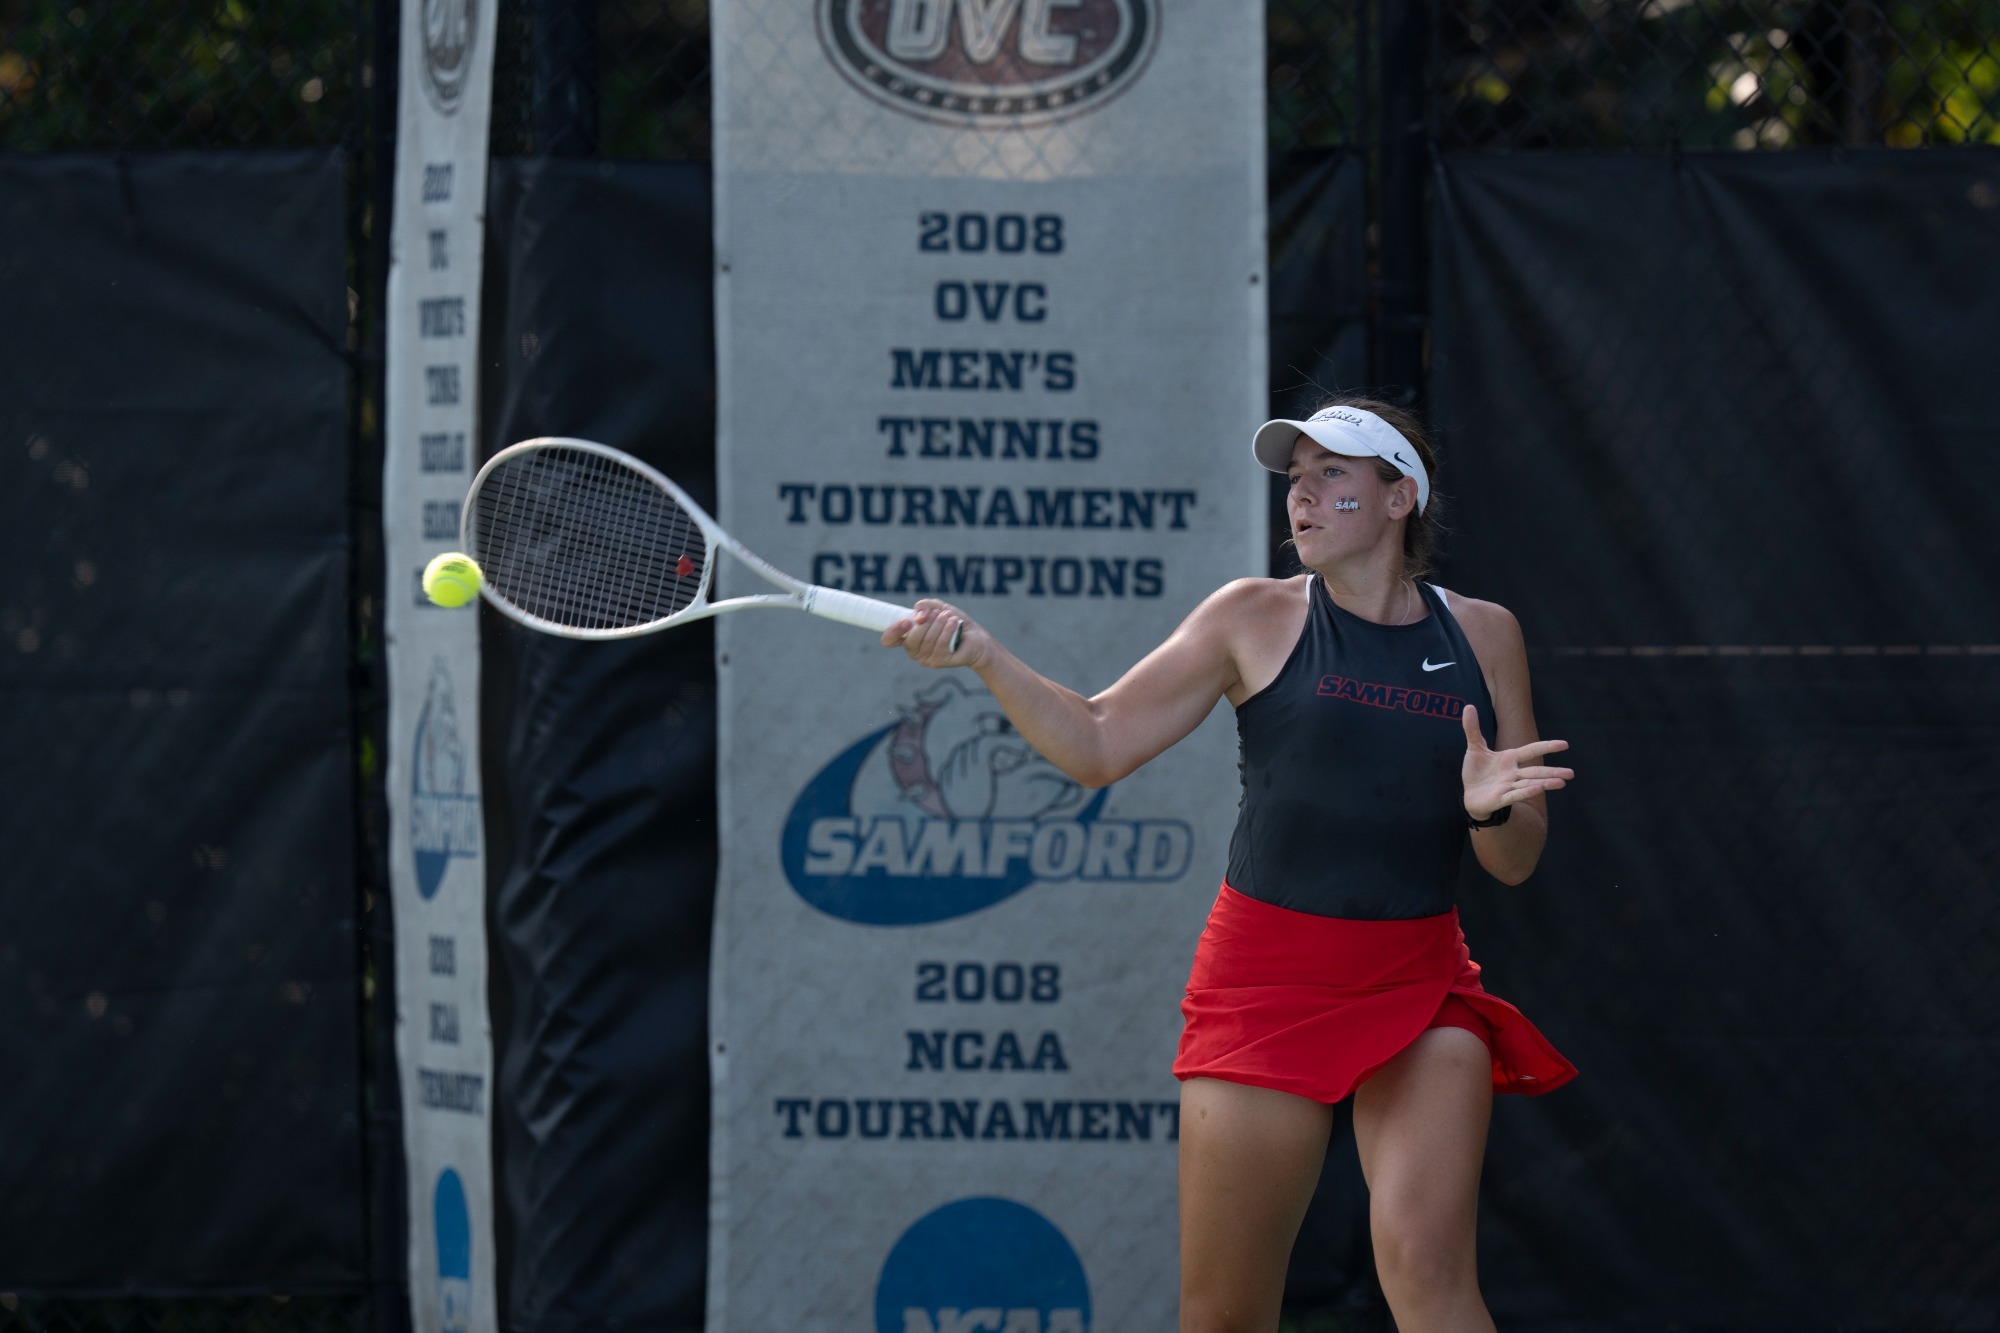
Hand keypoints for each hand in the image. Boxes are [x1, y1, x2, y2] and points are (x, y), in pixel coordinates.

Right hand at [881, 598, 985, 669]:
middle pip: (910, 640)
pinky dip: (947, 631)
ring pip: (926, 642)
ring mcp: (927, 658)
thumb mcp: (939, 608)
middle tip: (938, 614)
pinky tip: (954, 623)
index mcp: (909, 637)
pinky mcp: (940, 662)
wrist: (975, 637)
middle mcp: (915, 650)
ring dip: (938, 624)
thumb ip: (926, 607)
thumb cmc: (954, 623)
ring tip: (949, 616)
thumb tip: (917, 613)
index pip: (889, 640)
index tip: (906, 621)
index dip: (892, 632)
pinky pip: (939, 646)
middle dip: (925, 623)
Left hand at [1461, 704, 1572, 820]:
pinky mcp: (1500, 799)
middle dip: (1553, 771)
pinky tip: (1538, 789)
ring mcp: (1508, 786)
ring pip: (1529, 784)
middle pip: (1536, 771)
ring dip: (1545, 783)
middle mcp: (1513, 773)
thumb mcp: (1474, 747)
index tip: (1565, 744)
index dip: (1547, 746)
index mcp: (1510, 759)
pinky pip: (1514, 795)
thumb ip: (1472, 728)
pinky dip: (1525, 792)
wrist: (1469, 794)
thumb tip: (1468, 706)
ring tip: (1561, 783)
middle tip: (1571, 773)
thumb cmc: (1476, 771)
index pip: (1532, 750)